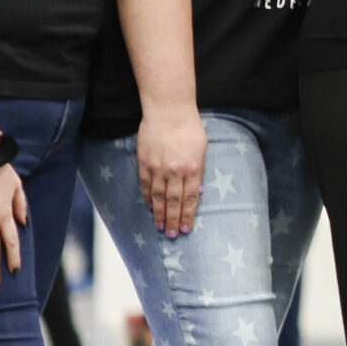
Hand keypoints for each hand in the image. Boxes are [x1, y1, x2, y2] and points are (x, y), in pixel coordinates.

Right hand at [138, 107, 208, 236]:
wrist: (169, 110)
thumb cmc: (189, 127)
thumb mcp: (202, 148)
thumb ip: (199, 170)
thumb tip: (196, 191)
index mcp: (193, 168)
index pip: (191, 198)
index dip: (188, 215)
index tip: (187, 228)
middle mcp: (176, 171)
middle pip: (174, 202)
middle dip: (174, 220)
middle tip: (173, 235)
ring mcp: (158, 168)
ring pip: (158, 197)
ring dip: (159, 214)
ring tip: (161, 227)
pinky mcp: (145, 163)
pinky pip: (145, 186)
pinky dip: (147, 199)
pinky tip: (149, 209)